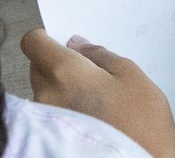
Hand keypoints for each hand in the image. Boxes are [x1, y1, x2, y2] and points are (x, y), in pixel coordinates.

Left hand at [21, 31, 174, 157]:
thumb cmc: (141, 119)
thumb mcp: (129, 73)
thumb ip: (99, 54)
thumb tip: (77, 45)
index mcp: (64, 72)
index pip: (33, 42)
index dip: (46, 38)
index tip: (61, 42)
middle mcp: (46, 95)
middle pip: (37, 67)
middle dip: (57, 64)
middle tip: (88, 72)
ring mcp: (46, 120)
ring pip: (44, 91)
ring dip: (61, 88)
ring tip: (94, 98)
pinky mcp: (50, 137)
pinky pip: (50, 111)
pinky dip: (64, 108)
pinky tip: (90, 115)